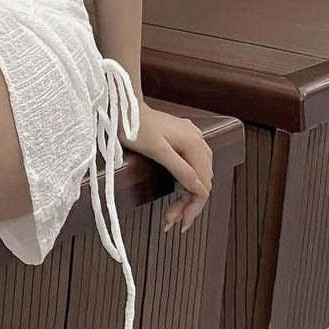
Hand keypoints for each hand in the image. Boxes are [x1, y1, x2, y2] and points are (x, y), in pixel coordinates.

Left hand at [121, 102, 212, 234]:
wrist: (124, 106)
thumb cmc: (136, 127)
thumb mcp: (157, 151)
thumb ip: (181, 170)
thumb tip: (201, 190)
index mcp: (194, 144)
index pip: (203, 184)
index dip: (193, 206)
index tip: (180, 223)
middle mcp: (198, 140)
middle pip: (203, 181)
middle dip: (189, 203)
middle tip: (172, 220)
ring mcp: (192, 138)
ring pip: (199, 174)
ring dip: (188, 195)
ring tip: (173, 212)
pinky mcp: (183, 138)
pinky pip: (193, 165)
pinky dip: (186, 181)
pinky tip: (179, 192)